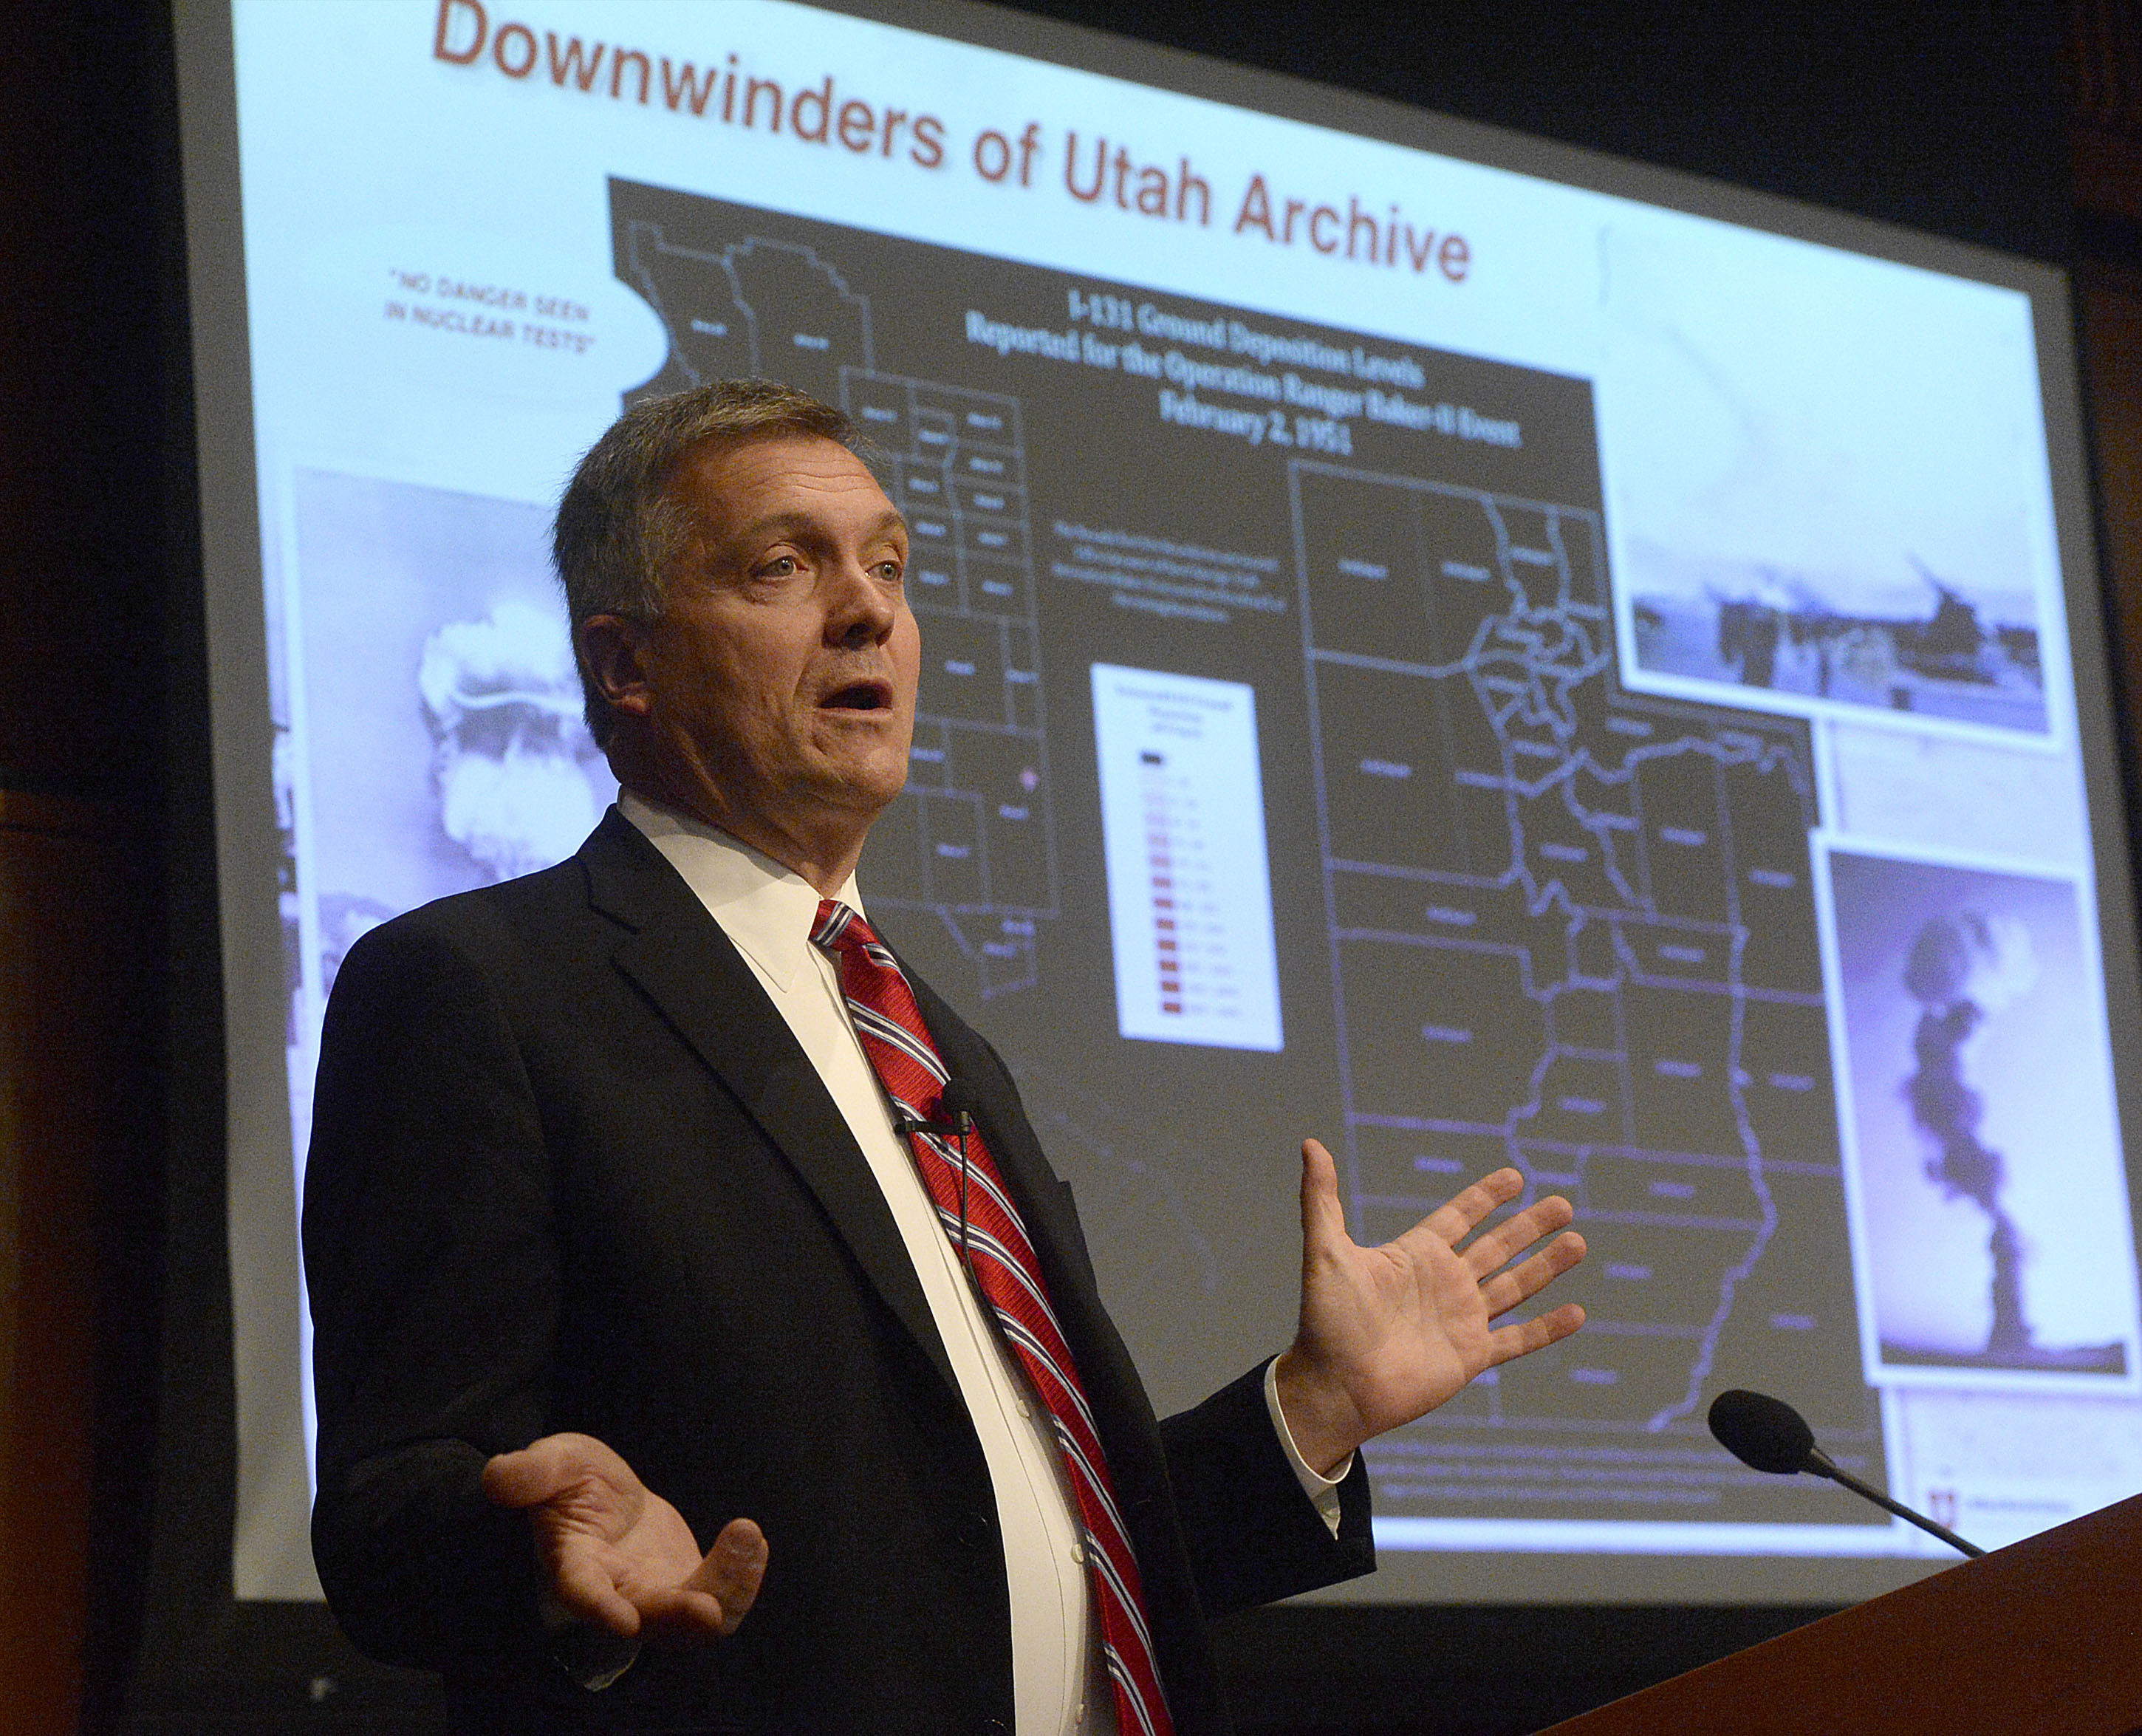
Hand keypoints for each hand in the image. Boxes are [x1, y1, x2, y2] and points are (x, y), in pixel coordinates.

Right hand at [482, 1432, 767, 1641]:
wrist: (604, 1495)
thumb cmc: (570, 1480)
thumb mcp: (554, 1462)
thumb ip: (532, 1472)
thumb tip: (498, 1474)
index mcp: (575, 1563)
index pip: (582, 1593)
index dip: (599, 1609)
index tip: (624, 1620)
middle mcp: (615, 1592)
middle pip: (649, 1621)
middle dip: (679, 1617)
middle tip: (709, 1605)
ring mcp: (654, 1595)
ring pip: (693, 1623)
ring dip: (726, 1593)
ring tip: (747, 1538)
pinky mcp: (686, 1587)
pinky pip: (720, 1601)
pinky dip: (741, 1578)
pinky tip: (752, 1540)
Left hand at [1274, 1141, 1585, 1474]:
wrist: (1336, 1387)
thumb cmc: (1326, 1320)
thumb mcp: (1325, 1251)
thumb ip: (1321, 1198)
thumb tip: (1310, 1144)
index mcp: (1415, 1255)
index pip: (1459, 1217)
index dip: (1486, 1197)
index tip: (1515, 1176)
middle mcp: (1443, 1283)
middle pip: (1496, 1247)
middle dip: (1529, 1226)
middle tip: (1564, 1203)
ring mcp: (1460, 1320)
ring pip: (1514, 1286)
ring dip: (1546, 1266)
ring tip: (1578, 1242)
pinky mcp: (1470, 1356)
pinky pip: (1518, 1339)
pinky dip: (1547, 1328)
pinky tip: (1576, 1312)